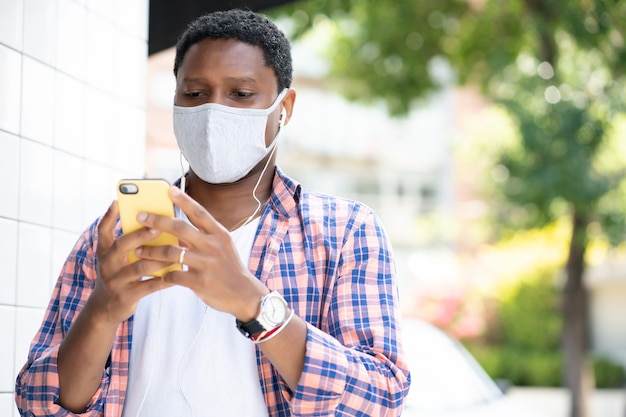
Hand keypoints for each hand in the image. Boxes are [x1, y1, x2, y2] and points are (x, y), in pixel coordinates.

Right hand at [88, 201, 172, 324]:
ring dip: (160, 258)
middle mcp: (107, 264)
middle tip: (158, 228)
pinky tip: (177, 273)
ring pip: (139, 267)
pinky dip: (164, 279)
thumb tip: (156, 223)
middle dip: (140, 235)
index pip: (103, 230)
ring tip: (177, 251)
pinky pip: (149, 286)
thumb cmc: (118, 274)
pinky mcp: (126, 296)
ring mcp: (115, 281)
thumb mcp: (115, 258)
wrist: (105, 307)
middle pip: (122, 246)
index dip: (109, 216)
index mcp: (104, 251)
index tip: (118, 202)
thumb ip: (128, 242)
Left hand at [134, 187, 267, 320]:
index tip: (169, 189)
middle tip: (140, 217)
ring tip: (138, 250)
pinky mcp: (200, 282)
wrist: (244, 294)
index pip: (199, 212)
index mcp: (219, 234)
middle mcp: (213, 246)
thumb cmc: (229, 268)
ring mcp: (206, 264)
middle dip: (157, 221)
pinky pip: (174, 274)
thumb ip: (203, 237)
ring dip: (151, 251)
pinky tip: (156, 274)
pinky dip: (162, 274)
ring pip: (171, 252)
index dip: (184, 200)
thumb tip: (177, 230)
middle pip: (180, 228)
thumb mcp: (223, 247)